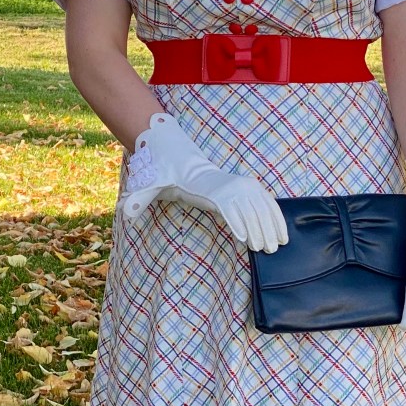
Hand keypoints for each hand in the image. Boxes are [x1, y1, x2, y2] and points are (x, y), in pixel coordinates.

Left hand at [119, 112, 288, 252]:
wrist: (173, 155)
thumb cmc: (163, 173)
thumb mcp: (149, 184)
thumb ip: (139, 198)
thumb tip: (125, 211)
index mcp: (206, 186)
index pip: (227, 205)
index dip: (237, 222)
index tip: (245, 240)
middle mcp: (226, 184)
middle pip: (249, 207)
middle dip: (260, 229)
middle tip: (266, 250)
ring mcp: (237, 183)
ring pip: (261, 204)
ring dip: (271, 224)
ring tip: (277, 245)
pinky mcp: (243, 185)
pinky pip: (264, 201)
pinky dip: (274, 214)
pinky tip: (281, 231)